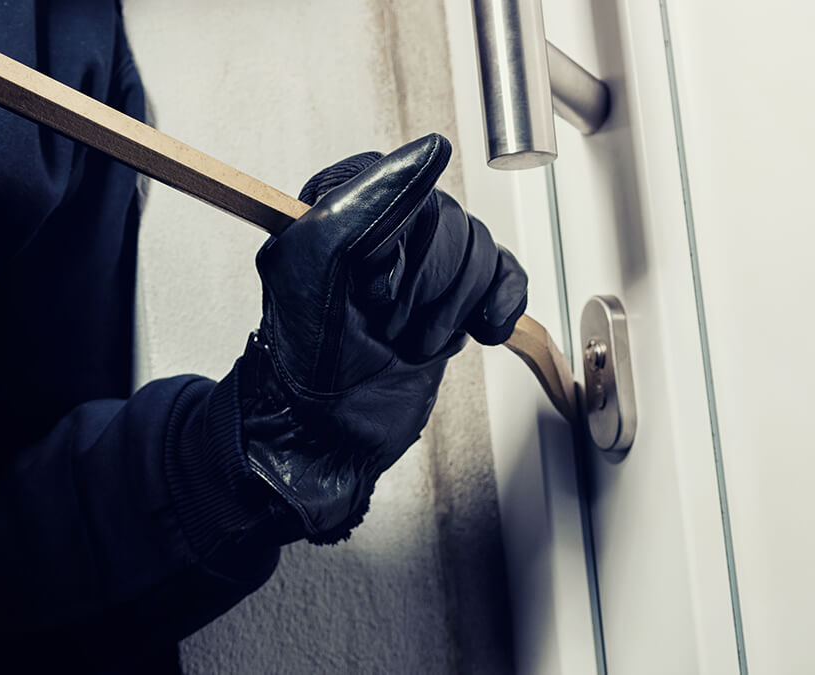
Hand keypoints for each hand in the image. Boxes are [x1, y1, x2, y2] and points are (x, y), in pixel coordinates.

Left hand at [240, 133, 527, 543]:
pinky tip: (478, 328)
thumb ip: (367, 199)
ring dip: (450, 309)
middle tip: (387, 321)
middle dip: (425, 286)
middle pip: (450, 219)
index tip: (372, 283)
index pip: (403, 182)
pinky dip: (498, 305)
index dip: (397, 240)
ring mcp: (424, 262)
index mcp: (339, 202)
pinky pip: (507, 275)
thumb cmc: (307, 359)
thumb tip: (430, 151)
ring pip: (480, 247)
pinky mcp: (458, 296)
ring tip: (411, 339)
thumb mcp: (317, 265)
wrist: (330, 433)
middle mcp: (384, 225)